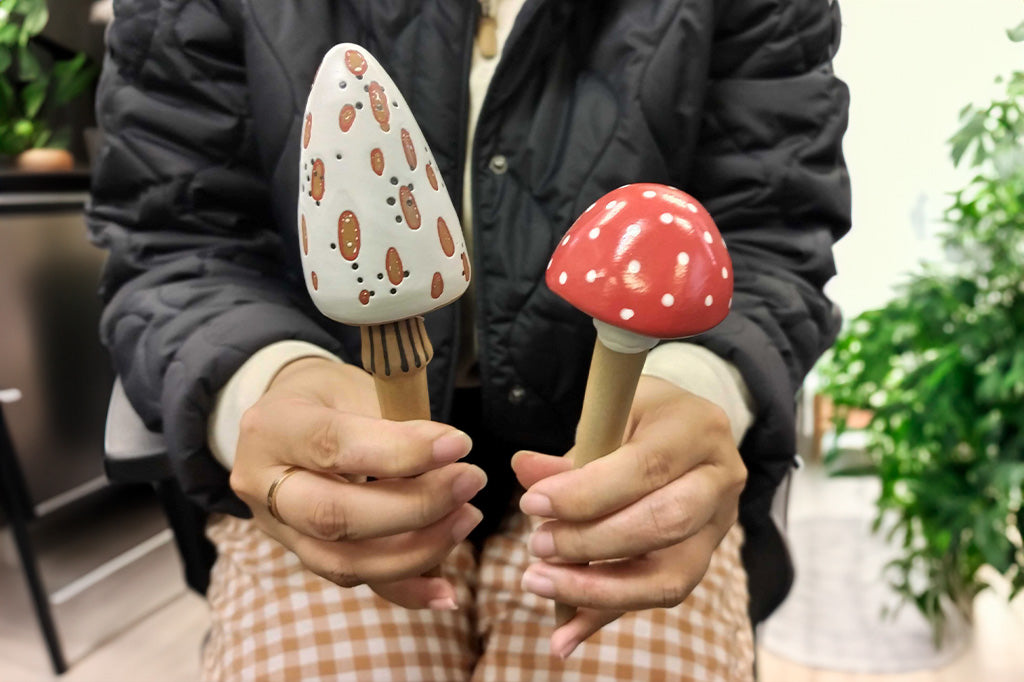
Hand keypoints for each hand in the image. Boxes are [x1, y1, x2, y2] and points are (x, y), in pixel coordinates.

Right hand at [228, 357, 485, 609]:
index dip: (401, 451)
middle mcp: (262, 485)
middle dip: (414, 508)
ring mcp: (279, 529)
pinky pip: (355, 581)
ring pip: (344, 562)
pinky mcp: (304, 555)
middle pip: (333, 516)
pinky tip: (446, 590)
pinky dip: (405, 589)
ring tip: (466, 518)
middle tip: (470, 482)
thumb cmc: (331, 396)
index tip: (458, 445)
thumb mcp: (357, 387)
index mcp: (273, 427)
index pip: (333, 446)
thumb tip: (449, 455)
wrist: (289, 418)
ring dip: (418, 550)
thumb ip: (396, 422)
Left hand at [511, 375, 746, 657]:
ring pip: (669, 576)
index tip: (533, 504)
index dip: (588, 493)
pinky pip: (654, 597)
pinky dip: (604, 617)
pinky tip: (563, 635)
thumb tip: (525, 471)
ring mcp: (718, 527)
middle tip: (538, 545)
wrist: (685, 430)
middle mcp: (721, 480)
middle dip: (593, 543)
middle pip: (665, 524)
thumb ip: (573, 451)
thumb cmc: (641, 417)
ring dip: (597, 591)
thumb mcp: (610, 415)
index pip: (647, 469)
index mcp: (698, 429)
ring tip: (540, 584)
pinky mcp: (702, 560)